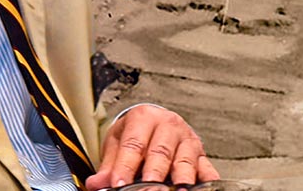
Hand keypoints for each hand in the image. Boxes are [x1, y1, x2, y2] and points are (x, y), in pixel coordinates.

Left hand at [84, 104, 217, 189]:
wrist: (155, 121)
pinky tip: (201, 187)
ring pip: (185, 160)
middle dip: (153, 175)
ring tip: (177, 190)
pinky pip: (206, 167)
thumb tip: (96, 184)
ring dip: (181, 178)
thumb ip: (109, 165)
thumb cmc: (136, 132)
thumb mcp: (117, 142)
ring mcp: (187, 139)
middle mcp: (168, 125)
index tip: (119, 184)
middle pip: (161, 152)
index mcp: (144, 118)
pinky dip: (206, 179)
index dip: (126, 166)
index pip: (134, 144)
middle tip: (147, 190)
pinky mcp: (201, 153)